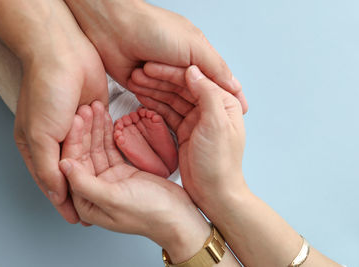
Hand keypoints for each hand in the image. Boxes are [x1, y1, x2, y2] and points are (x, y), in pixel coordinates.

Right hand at [11, 1, 107, 222]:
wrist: (63, 53)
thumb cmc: (46, 90)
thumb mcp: (40, 135)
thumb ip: (47, 168)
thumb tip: (57, 194)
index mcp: (37, 147)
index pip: (53, 183)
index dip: (66, 202)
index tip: (80, 219)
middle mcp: (56, 140)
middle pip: (74, 172)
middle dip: (87, 188)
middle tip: (103, 206)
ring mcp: (76, 128)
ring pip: (90, 156)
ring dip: (99, 169)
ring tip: (114, 188)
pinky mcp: (94, 116)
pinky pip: (102, 138)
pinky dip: (107, 148)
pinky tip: (118, 162)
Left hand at [59, 101, 210, 262]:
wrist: (177, 215)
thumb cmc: (150, 213)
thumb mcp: (114, 199)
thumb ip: (86, 184)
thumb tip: (63, 165)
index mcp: (86, 203)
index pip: (72, 166)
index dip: (74, 141)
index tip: (77, 120)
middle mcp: (93, 191)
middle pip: (83, 155)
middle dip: (85, 131)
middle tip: (87, 108)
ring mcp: (108, 181)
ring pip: (96, 149)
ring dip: (96, 129)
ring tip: (96, 108)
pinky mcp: (122, 173)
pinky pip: (110, 149)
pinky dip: (108, 134)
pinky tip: (106, 120)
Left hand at [64, 0, 247, 112]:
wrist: (114, 28)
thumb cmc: (153, 29)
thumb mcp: (193, 46)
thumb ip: (214, 67)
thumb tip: (234, 86)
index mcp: (197, 57)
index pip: (216, 83)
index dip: (224, 98)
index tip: (233, 116)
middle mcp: (181, 68)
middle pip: (193, 94)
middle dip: (191, 102)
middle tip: (199, 120)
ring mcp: (162, 78)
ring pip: (171, 99)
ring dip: (165, 97)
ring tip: (159, 92)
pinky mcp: (144, 85)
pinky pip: (152, 101)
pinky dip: (151, 102)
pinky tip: (149, 101)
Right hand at [128, 63, 247, 211]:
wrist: (214, 193)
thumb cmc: (219, 163)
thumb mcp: (216, 125)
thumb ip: (207, 94)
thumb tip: (192, 70)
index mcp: (223, 102)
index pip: (195, 78)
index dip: (171, 71)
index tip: (150, 66)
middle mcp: (210, 108)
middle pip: (182, 86)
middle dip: (159, 79)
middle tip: (137, 74)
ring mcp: (197, 119)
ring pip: (172, 98)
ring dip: (154, 90)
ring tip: (134, 83)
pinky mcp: (185, 130)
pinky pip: (167, 112)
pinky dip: (155, 104)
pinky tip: (141, 97)